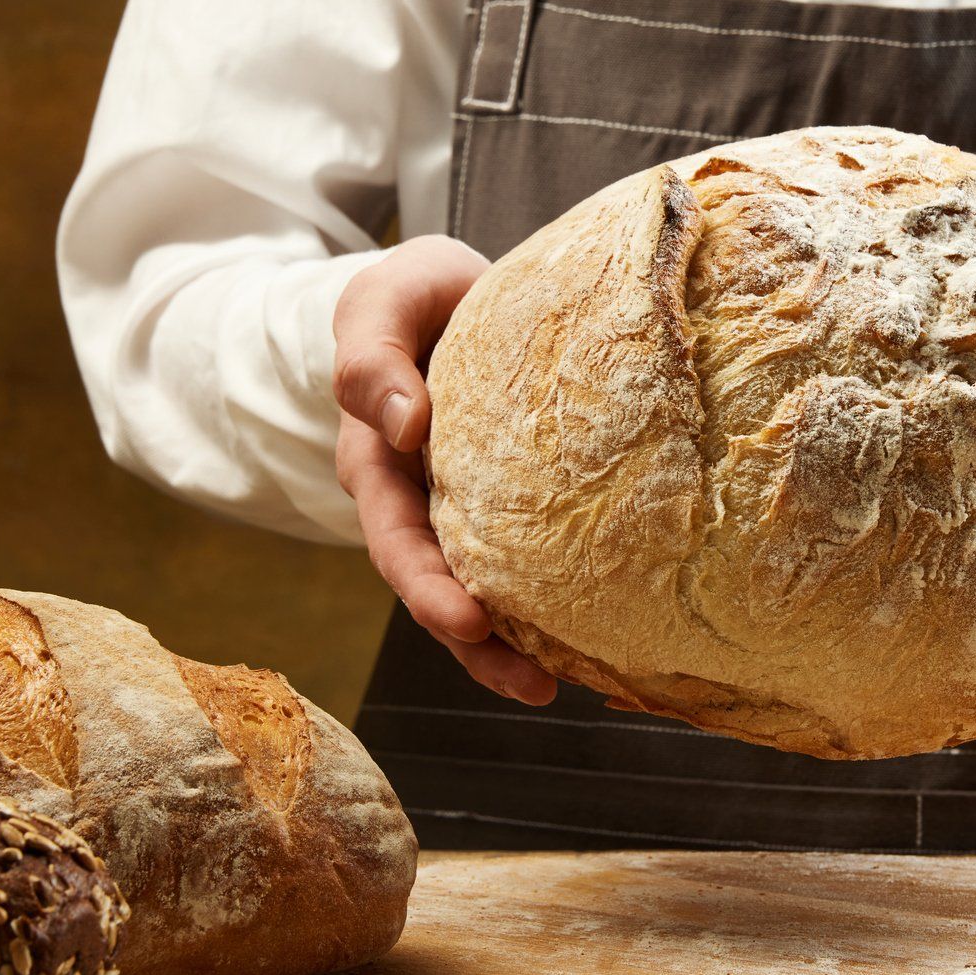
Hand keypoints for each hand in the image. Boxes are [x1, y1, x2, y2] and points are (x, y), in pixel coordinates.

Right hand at [332, 235, 557, 704]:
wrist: (458, 288)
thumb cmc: (413, 297)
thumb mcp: (380, 301)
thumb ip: (372, 357)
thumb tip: (401, 424)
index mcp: (381, 466)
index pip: (397, 540)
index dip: (428, 588)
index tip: (466, 620)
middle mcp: (422, 503)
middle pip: (442, 590)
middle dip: (479, 644)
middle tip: (532, 682)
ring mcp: (469, 510)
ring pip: (486, 591)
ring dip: (516, 647)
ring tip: (562, 687)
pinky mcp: (519, 505)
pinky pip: (534, 560)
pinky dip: (558, 600)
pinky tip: (603, 633)